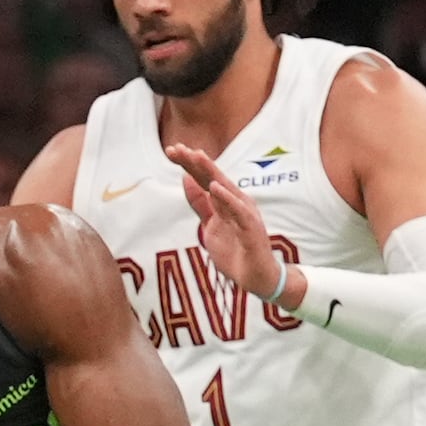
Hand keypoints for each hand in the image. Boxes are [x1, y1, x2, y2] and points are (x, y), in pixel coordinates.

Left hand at [170, 143, 286, 299]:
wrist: (256, 277)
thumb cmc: (235, 251)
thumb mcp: (210, 225)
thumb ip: (200, 203)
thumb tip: (186, 178)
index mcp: (225, 201)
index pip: (204, 178)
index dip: (188, 164)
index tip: (170, 150)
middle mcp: (236, 202)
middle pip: (212, 177)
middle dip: (195, 162)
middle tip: (177, 148)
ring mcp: (245, 213)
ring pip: (225, 188)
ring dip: (211, 172)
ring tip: (196, 156)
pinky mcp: (251, 227)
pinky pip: (238, 210)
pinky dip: (227, 198)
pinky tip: (214, 187)